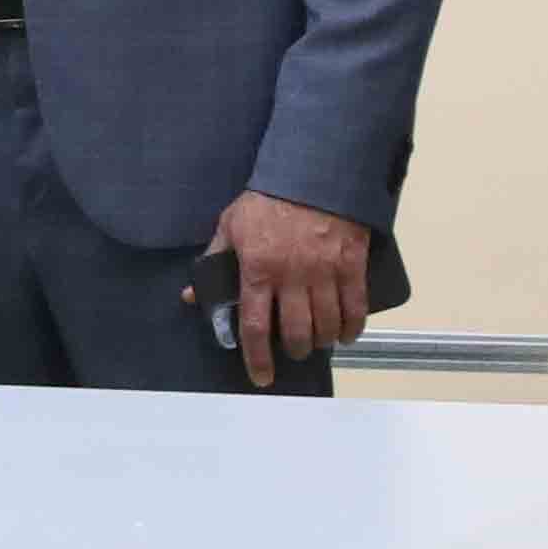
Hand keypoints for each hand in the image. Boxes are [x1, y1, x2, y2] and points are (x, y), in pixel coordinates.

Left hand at [200, 190, 376, 388]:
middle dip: (295, 350)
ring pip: (326, 324)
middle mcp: (291, 276)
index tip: (261, 377)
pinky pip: (356, 306)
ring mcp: (324, 271)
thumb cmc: (267, 200)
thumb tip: (191, 296)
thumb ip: (214, 262)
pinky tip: (346, 335)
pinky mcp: (351, 264)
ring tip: (318, 342)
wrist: (312, 170)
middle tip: (294, 350)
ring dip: (322, 341)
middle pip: (296, 332)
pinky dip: (352, 327)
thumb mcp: (231, 226)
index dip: (257, 358)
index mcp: (257, 269)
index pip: (254, 326)